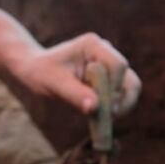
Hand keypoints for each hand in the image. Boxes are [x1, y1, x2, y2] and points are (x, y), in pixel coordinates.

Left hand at [12, 32, 141, 115]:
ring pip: (130, 88)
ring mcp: (109, 65)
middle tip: (108, 117)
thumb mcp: (54, 84)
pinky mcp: (109, 79)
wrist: (34, 70)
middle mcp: (106, 52)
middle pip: (130, 79)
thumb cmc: (41, 73)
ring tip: (103, 118)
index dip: (114, 89)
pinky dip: (115, 107)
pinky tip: (99, 116)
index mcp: (94, 45)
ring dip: (120, 105)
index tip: (103, 108)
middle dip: (122, 100)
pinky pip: (121, 95)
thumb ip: (74, 94)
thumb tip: (95, 108)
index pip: (118, 66)